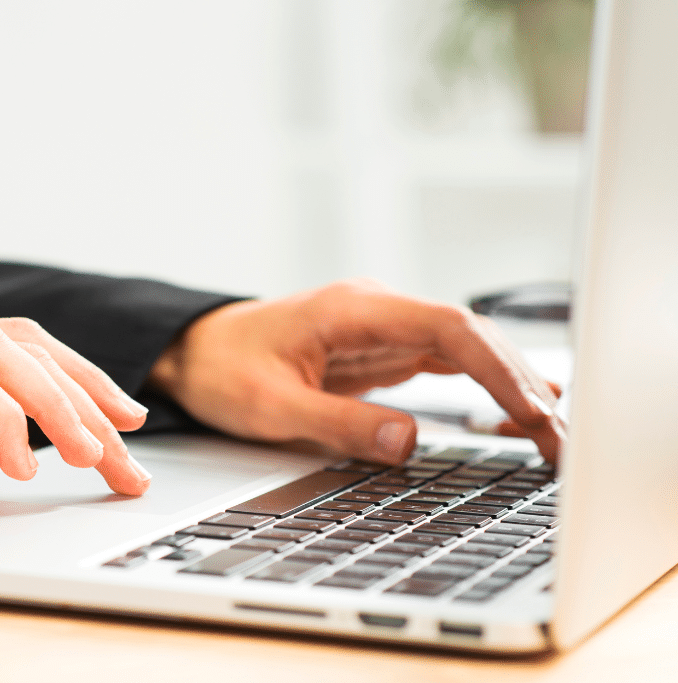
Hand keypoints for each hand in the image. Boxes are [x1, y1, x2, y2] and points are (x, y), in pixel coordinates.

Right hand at [0, 317, 151, 524]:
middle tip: (129, 449)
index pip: (13, 344)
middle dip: (87, 396)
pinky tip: (16, 464)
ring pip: (2, 355)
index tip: (120, 419)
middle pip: (22, 345)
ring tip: (92, 457)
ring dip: (59, 406)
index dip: (75, 376)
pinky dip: (1, 418)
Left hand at [148, 279, 565, 464]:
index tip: (531, 409)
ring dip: (508, 386)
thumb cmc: (221, 368)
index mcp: (352, 309)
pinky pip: (443, 363)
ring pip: (463, 349)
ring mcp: (379, 329)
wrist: (189, 352)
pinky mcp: (377, 351)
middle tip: (561, 438)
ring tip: (554, 433)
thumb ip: (340, 423)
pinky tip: (517, 407)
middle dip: (520, 382)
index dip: (497, 367)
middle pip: (468, 336)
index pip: (447, 327)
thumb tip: (410, 441)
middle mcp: (374, 310)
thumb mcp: (271, 405)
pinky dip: (482, 387)